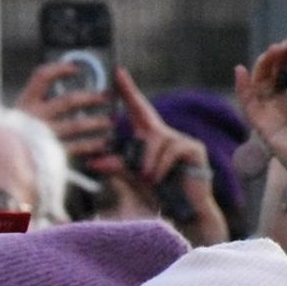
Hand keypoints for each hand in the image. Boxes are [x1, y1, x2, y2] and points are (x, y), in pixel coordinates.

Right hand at [14, 61, 111, 157]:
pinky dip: (92, 144)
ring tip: (108, 121)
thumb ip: (38, 102)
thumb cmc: (14, 135)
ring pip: (77, 125)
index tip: (76, 68)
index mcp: (25, 103)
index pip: (42, 77)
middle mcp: (35, 117)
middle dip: (91, 97)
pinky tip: (102, 142)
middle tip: (105, 96)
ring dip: (96, 122)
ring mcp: (44, 135)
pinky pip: (78, 147)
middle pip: (68, 101)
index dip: (61, 69)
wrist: (3, 162)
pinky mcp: (52, 153)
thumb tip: (63, 85)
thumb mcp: (19, 114)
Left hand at [113, 68, 226, 245]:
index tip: (117, 72)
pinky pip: (170, 149)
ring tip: (150, 180)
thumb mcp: (131, 177)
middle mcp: (165, 134)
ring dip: (147, 164)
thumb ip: (115, 166)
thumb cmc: (158, 195)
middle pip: (145, 124)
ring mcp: (181, 139)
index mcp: (149, 138)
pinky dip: (160, 165)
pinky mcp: (194, 148)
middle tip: (140, 172)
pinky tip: (160, 179)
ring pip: (155, 141)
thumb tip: (92, 160)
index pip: (137, 108)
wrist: (183, 214)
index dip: (128, 90)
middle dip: (137, 146)